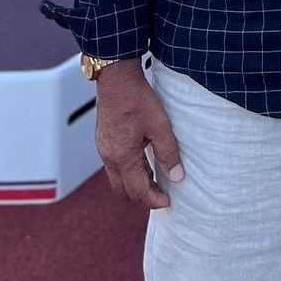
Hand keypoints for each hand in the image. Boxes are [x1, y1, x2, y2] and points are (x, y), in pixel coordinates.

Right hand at [93, 58, 183, 209]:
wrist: (116, 79)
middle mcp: (109, 157)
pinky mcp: (103, 140)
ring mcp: (103, 149)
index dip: (153, 200)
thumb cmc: (137, 99)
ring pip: (117, 178)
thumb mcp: (159, 126)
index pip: (137, 191)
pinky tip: (142, 158)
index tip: (168, 201)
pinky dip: (128, 169)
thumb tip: (176, 176)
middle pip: (123, 190)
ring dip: (135, 181)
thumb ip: (168, 153)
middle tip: (161, 191)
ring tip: (155, 174)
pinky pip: (114, 164)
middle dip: (142, 195)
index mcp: (122, 157)